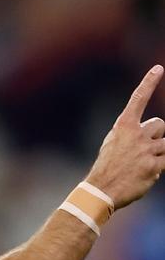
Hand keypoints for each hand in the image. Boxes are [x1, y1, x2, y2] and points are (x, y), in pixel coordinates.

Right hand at [86, 65, 164, 208]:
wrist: (101, 190)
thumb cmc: (106, 169)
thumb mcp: (113, 145)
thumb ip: (132, 134)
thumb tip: (154, 130)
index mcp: (122, 127)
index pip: (138, 99)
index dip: (149, 83)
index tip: (158, 68)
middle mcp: (136, 135)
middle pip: (160, 125)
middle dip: (156, 137)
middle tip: (142, 152)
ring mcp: (146, 150)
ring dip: (158, 154)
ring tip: (141, 166)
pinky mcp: (155, 166)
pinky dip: (161, 165)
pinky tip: (148, 172)